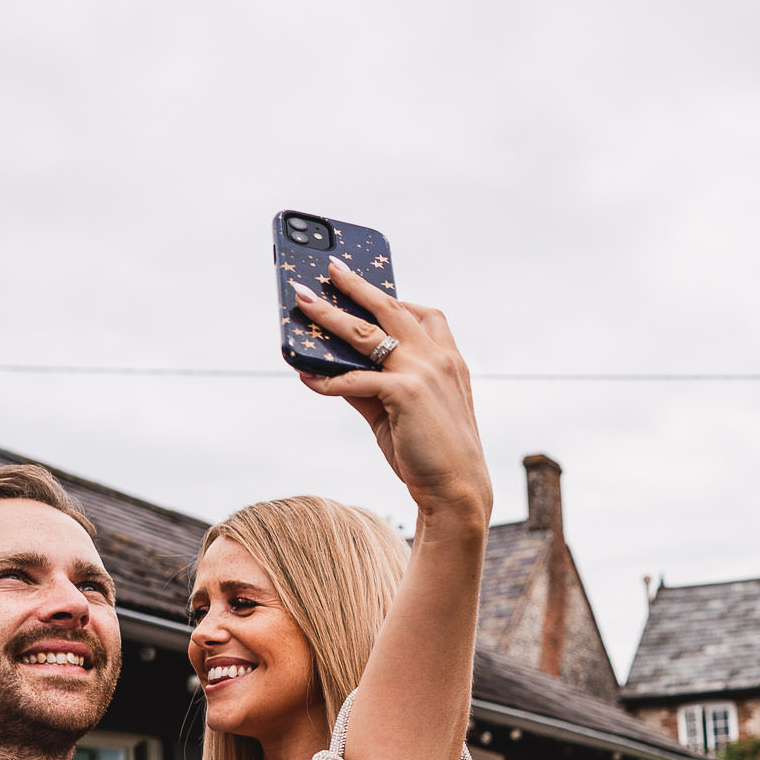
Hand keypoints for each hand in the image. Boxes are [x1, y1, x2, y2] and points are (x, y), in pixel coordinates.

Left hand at [292, 262, 493, 523]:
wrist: (456, 490)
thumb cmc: (430, 452)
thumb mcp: (401, 412)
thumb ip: (371, 386)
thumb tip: (330, 369)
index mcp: (448, 359)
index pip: (422, 313)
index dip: (391, 297)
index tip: (366, 284)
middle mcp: (438, 357)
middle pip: (389, 308)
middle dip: (356, 286)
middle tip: (330, 269)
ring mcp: (423, 372)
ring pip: (365, 334)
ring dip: (329, 315)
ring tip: (304, 302)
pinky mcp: (404, 393)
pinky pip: (354, 378)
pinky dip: (327, 379)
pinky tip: (307, 378)